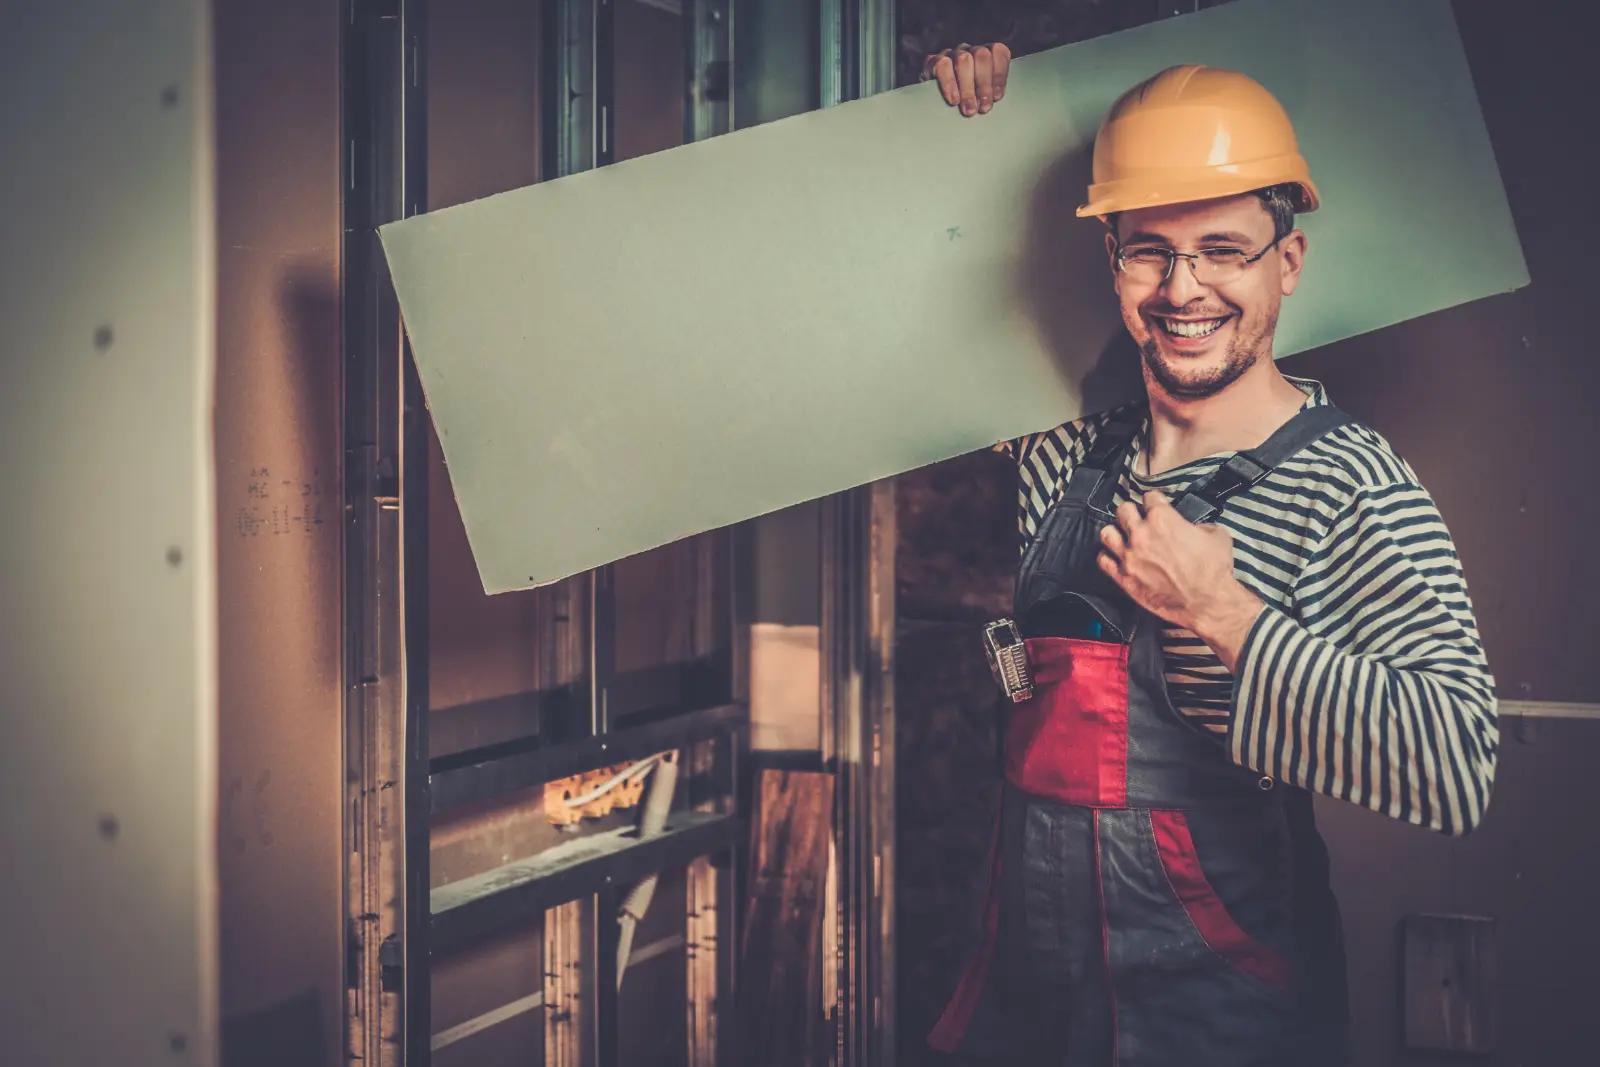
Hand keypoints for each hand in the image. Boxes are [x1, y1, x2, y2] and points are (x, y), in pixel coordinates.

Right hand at [920, 43, 1010, 116]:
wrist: (932, 102)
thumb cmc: (964, 100)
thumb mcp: (981, 96)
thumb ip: (990, 94)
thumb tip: (995, 102)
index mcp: (986, 54)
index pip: (998, 52)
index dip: (1000, 74)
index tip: (997, 97)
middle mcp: (970, 50)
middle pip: (982, 56)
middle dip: (984, 84)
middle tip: (983, 107)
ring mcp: (951, 53)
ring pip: (964, 60)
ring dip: (968, 88)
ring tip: (969, 109)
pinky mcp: (933, 60)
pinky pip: (942, 66)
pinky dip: (950, 85)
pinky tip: (953, 100)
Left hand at [1096, 491, 1263, 669]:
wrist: (1206, 602)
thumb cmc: (1213, 570)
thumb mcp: (1217, 536)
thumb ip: (1201, 526)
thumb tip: (1195, 529)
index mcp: (1163, 519)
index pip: (1149, 497)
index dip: (1154, 501)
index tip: (1156, 505)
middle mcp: (1141, 534)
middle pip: (1123, 510)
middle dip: (1131, 512)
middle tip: (1137, 518)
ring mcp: (1130, 556)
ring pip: (1107, 533)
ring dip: (1115, 532)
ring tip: (1121, 536)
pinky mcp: (1124, 577)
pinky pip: (1103, 561)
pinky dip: (1107, 558)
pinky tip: (1114, 558)